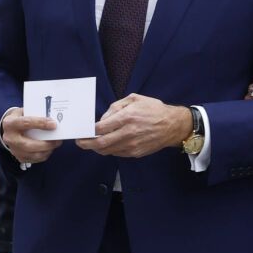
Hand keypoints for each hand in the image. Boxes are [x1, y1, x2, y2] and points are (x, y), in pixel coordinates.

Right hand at [0, 107, 62, 163]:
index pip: (26, 123)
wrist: (10, 129)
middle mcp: (10, 138)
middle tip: (57, 140)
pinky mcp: (19, 157)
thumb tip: (52, 118)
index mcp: (10, 123)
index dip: (40, 123)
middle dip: (45, 144)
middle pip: (28, 145)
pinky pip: (35, 159)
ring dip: (47, 150)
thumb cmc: (20, 118)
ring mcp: (14, 149)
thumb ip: (36, 114)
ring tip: (56, 144)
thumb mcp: (24, 111)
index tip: (53, 124)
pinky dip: (44, 155)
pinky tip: (49, 149)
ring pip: (33, 154)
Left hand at [76, 95, 193, 158]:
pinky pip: (117, 153)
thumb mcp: (134, 99)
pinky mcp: (136, 153)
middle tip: (79, 142)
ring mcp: (132, 145)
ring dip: (96, 148)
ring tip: (90, 144)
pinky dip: (108, 150)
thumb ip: (115, 107)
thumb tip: (102, 119)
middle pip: (100, 143)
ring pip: (107, 151)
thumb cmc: (153, 109)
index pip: (101, 127)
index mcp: (127, 117)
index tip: (83, 130)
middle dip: (86, 143)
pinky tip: (106, 145)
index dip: (89, 130)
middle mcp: (128, 133)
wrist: (172, 125)